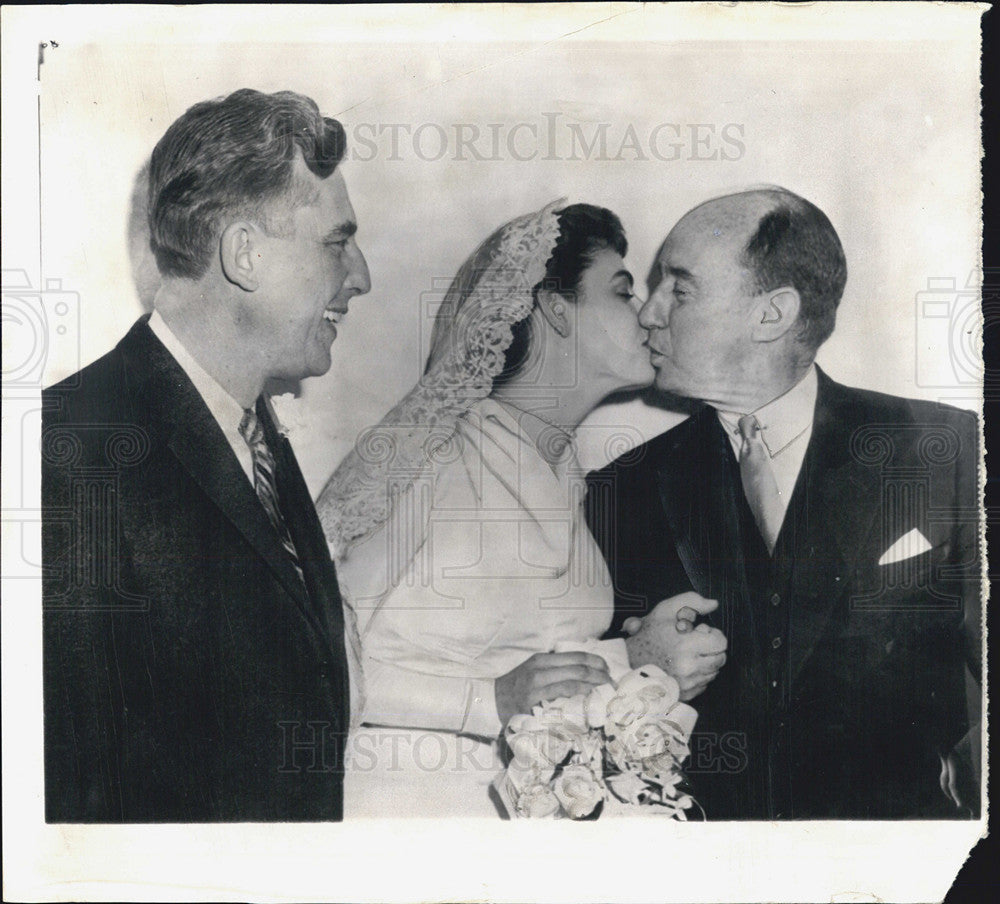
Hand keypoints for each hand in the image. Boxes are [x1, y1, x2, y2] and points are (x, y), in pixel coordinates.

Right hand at [495, 651, 610, 726]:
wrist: (489, 702)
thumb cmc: (514, 689)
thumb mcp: (532, 672)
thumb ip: (553, 670)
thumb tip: (582, 674)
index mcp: (542, 659)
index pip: (576, 656)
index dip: (596, 662)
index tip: (608, 671)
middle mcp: (540, 668)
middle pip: (579, 668)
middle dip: (600, 676)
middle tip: (612, 685)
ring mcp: (537, 684)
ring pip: (573, 681)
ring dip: (593, 687)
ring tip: (605, 694)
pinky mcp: (534, 700)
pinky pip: (562, 696)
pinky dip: (578, 698)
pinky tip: (588, 703)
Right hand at [622, 592, 726, 700]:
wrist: (629, 661)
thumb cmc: (647, 635)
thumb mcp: (665, 610)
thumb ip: (692, 601)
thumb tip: (714, 603)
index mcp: (686, 646)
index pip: (721, 643)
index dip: (713, 634)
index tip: (701, 632)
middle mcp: (689, 667)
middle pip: (720, 658)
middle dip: (711, 649)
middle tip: (695, 643)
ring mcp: (688, 683)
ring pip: (713, 672)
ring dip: (705, 662)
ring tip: (687, 655)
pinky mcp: (685, 694)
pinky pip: (704, 684)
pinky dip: (698, 675)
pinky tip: (683, 667)